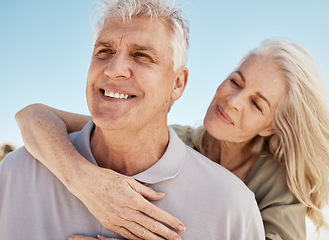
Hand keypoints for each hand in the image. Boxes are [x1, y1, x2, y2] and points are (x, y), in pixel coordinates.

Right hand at [70, 161, 184, 239]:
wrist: (86, 183)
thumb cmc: (108, 179)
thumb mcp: (129, 181)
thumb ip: (146, 191)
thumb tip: (161, 197)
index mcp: (133, 200)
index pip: (157, 214)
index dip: (170, 221)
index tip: (181, 226)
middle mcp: (126, 213)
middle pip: (151, 227)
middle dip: (166, 234)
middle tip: (178, 239)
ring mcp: (117, 220)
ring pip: (140, 234)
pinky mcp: (110, 224)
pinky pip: (126, 236)